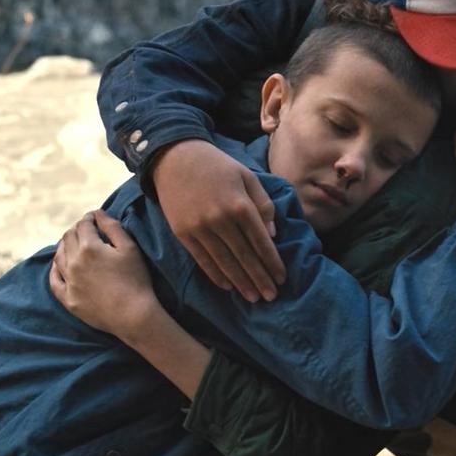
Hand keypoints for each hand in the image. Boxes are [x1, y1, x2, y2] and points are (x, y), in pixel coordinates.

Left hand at [49, 211, 158, 336]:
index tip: (94, 218)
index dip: (89, 218)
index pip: (83, 225)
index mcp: (89, 247)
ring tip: (72, 244)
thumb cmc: (136, 280)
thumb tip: (98, 213)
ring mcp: (69, 282)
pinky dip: (54, 270)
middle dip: (76, 230)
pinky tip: (57, 266)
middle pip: (68, 238)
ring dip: (64, 246)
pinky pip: (54, 281)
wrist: (133, 315)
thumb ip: (113, 227)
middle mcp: (74, 262)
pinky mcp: (68, 299)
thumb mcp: (130, 248)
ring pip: (58, 256)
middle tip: (85, 230)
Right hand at [147, 139, 285, 302]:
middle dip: (259, 278)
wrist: (175, 157)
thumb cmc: (217, 166)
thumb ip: (263, 204)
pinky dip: (216, 275)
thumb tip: (272, 235)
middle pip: (244, 256)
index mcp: (240, 204)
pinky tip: (228, 286)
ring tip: (253, 297)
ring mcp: (199, 228)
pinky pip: (202, 259)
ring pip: (224, 262)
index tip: (281, 278)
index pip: (261, 241)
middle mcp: (220, 219)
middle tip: (271, 296)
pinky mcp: (182, 233)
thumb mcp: (247, 176)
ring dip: (240, 282)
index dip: (272, 262)